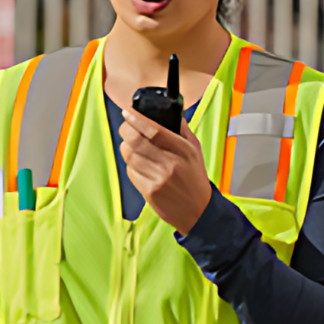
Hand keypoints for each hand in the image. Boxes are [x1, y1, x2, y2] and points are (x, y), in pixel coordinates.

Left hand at [119, 107, 211, 234]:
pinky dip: (131, 163)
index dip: (137, 119)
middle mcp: (170, 164)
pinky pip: (131, 171)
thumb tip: (172, 113)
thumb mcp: (195, 152)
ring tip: (132, 144)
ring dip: (126, 146)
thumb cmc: (195, 179)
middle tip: (127, 126)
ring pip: (130, 155)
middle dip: (126, 130)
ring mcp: (157, 178)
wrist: (197, 211)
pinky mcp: (148, 191)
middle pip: (136, 141)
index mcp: (183, 151)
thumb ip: (183, 131)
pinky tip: (139, 162)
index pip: (154, 130)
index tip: (128, 112)